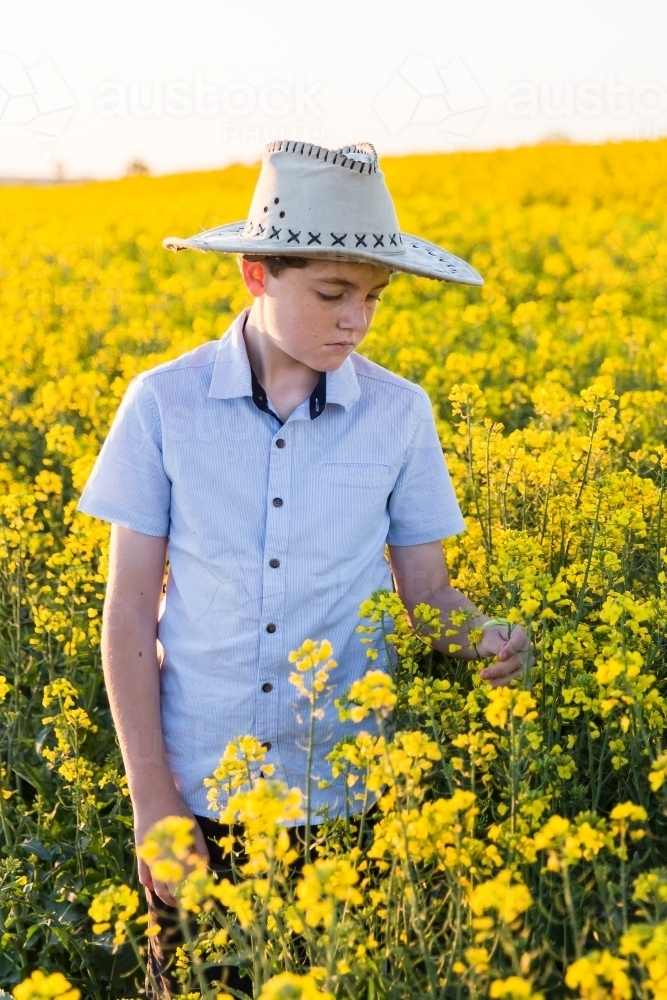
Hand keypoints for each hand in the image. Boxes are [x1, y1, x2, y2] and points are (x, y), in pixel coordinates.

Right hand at [134, 787, 208, 906]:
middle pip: (170, 890)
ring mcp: (149, 859)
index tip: (199, 899)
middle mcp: (162, 861)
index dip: (192, 894)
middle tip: (188, 903)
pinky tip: (158, 888)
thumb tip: (205, 868)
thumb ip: (200, 850)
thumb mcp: (194, 829)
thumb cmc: (177, 811)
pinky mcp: (141, 854)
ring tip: (175, 900)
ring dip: (165, 897)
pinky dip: (151, 885)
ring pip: (156, 888)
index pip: (185, 884)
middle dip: (179, 899)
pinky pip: (144, 876)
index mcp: (177, 855)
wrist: (153, 798)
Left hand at [477, 624, 533, 687]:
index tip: (500, 657)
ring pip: (518, 672)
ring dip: (503, 679)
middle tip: (484, 674)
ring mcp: (525, 660)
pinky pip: (516, 679)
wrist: (488, 642)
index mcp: (519, 633)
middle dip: (501, 669)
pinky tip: (494, 686)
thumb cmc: (490, 636)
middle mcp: (526, 648)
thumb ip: (497, 645)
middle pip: (519, 660)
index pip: (520, 640)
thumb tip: (503, 656)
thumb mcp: (489, 638)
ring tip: (488, 684)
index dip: (511, 649)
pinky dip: (505, 683)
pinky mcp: (521, 670)